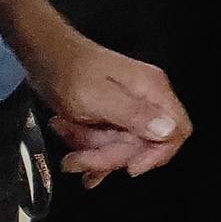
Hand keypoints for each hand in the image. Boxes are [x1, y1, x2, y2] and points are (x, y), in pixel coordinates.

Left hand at [26, 40, 189, 187]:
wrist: (43, 53)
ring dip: (94, 154)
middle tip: (76, 161)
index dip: (158, 154)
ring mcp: (130, 109)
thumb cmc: (68, 72)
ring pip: (123, 146)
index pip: (178, 130)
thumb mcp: (96, 96)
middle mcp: (147, 100)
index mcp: (152, 91)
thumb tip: (169, 131)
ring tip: (66, 152)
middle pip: (144, 144)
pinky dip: (93, 153)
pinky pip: (111, 142)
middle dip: (110, 157)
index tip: (129, 168)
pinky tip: (75, 159)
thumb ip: (133, 114)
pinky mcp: (113, 115)